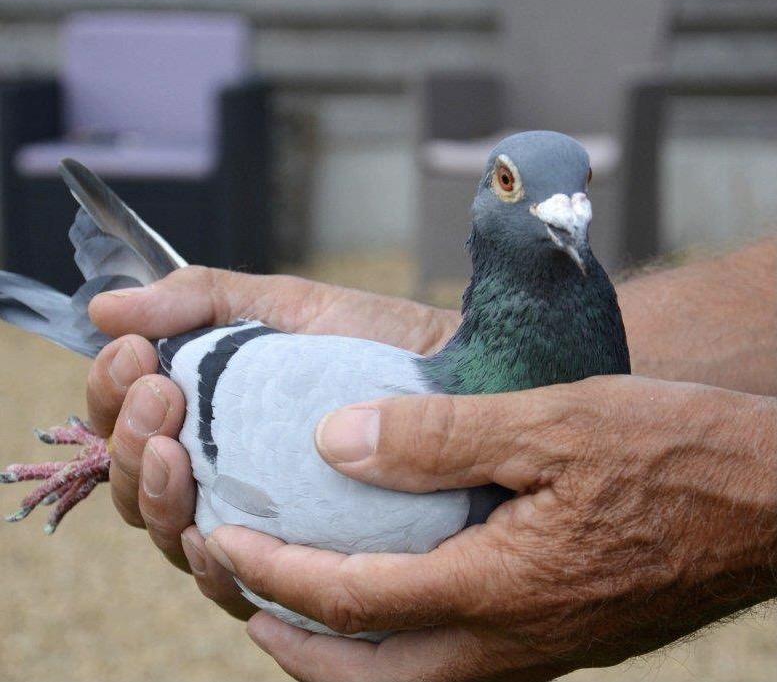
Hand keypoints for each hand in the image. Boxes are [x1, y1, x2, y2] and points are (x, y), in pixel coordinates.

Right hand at [84, 266, 458, 617]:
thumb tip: (107, 306)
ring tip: (176, 453)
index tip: (135, 353)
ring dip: (154, 493)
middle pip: (138, 477)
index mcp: (213, 409)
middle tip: (160, 396)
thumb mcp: (290, 307)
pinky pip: (231, 579)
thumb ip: (204, 299)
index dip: (113, 389)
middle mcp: (223, 468)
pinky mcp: (296, 560)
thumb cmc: (378, 342)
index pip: (131, 415)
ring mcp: (255, 518)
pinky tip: (209, 531)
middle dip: (131, 438)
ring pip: (170, 529)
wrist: (458, 380)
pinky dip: (207, 559)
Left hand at [203, 376, 776, 680]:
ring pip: (407, 680)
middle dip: (291, 644)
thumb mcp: (553, 421)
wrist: (770, 503)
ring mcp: (537, 650)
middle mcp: (510, 642)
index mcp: (499, 590)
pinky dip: (394, 642)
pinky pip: (450, 662)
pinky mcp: (557, 637)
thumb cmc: (673, 453)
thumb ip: (440, 435)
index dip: (276, 574)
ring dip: (338, 652)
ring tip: (295, 606)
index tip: (224, 540)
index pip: (352, 601)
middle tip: (241, 596)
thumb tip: (337, 440)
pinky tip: (391, 595)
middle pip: (368, 677)